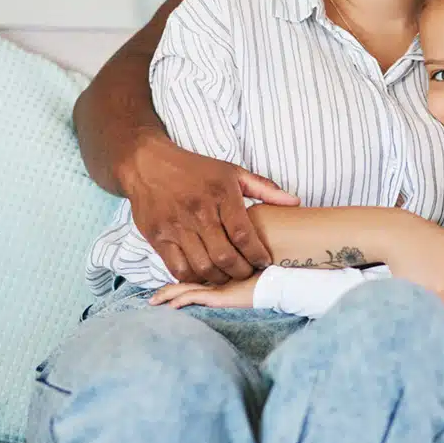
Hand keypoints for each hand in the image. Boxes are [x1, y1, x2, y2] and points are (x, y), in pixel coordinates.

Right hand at [121, 135, 298, 285]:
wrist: (148, 164)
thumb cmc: (195, 169)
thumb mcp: (232, 172)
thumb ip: (265, 188)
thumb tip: (295, 202)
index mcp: (221, 195)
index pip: (244, 235)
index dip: (258, 255)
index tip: (265, 261)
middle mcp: (199, 212)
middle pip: (225, 257)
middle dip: (241, 271)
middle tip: (248, 273)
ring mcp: (176, 227)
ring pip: (202, 267)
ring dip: (219, 278)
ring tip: (228, 276)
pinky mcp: (158, 238)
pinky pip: (178, 268)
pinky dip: (193, 278)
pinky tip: (203, 274)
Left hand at [149, 275, 258, 309]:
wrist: (277, 286)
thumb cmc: (264, 283)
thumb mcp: (243, 283)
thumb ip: (230, 282)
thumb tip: (216, 290)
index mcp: (218, 276)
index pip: (192, 278)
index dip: (177, 283)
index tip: (162, 291)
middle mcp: (214, 279)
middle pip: (184, 282)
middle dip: (166, 290)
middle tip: (151, 299)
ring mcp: (216, 286)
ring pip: (185, 288)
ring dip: (167, 295)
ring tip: (153, 302)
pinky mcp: (219, 295)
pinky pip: (195, 297)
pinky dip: (180, 300)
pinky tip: (170, 306)